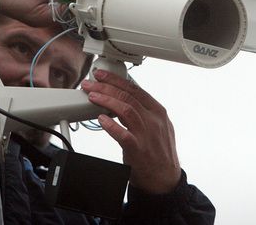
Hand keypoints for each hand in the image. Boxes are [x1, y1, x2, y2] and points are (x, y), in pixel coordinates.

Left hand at [81, 69, 181, 193]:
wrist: (165, 180)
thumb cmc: (158, 152)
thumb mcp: (157, 126)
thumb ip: (142, 111)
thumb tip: (122, 97)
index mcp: (158, 111)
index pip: (135, 89)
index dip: (116, 80)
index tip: (102, 76)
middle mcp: (154, 120)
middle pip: (128, 96)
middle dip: (106, 87)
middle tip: (90, 83)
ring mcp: (146, 134)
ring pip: (125, 110)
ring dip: (106, 101)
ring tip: (92, 96)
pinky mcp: (138, 150)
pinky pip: (123, 134)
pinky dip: (111, 125)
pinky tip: (101, 119)